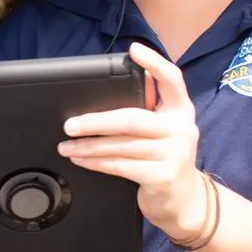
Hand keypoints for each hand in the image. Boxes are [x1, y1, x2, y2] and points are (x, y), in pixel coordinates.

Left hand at [58, 41, 208, 239]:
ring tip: (67, 145)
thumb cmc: (165, 159)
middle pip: (132, 118)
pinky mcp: (163, 176)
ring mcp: (175, 154)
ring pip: (121, 145)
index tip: (134, 50)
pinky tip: (81, 159)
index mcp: (181, 111)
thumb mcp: (163, 131)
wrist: (184, 201)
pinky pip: (121, 166)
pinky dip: (96, 162)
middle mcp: (181, 129)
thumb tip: (109, 91)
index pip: (172, 80)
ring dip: (88, 146)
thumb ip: (146, 110)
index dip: (154, 63)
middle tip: (70, 125)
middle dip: (95, 121)